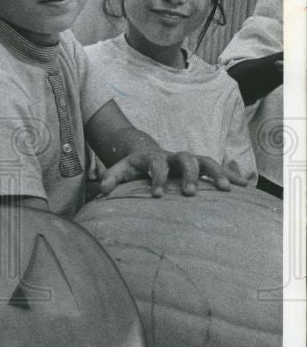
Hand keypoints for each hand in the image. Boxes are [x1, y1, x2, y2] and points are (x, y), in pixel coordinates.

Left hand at [99, 149, 248, 197]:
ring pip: (206, 162)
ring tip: (225, 189)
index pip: (156, 165)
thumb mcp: (119, 169)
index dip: (156, 178)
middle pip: (186, 159)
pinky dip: (232, 175)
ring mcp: (190, 160)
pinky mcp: (201, 166)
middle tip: (190, 193)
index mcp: (154, 157)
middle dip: (189, 175)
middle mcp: (174, 156)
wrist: (146, 151)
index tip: (157, 195)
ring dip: (216, 173)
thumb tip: (101, 191)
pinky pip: (220, 168)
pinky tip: (245, 186)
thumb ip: (111, 179)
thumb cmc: (132, 166)